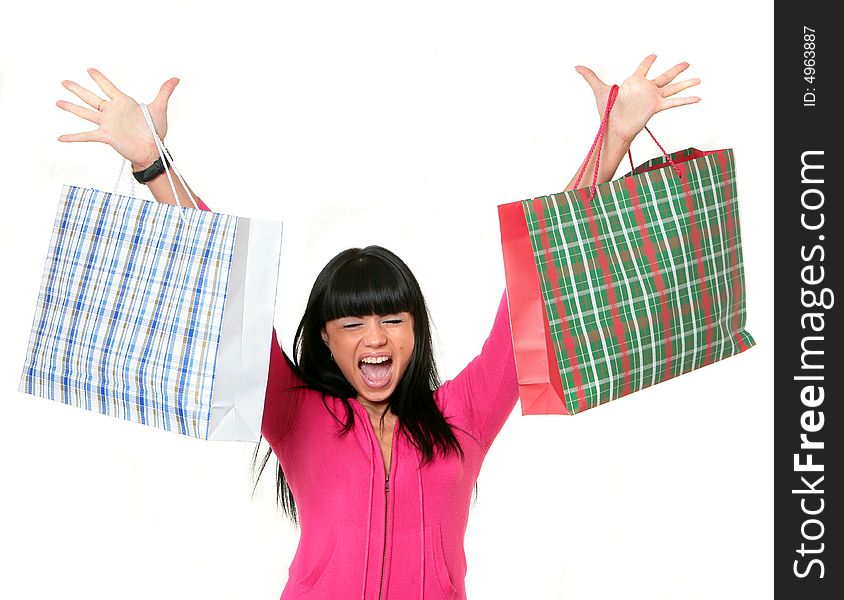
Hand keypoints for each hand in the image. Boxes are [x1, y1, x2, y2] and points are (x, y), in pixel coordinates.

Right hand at [57, 69, 179, 169]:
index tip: (89, 70)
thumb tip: (176, 78)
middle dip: (78, 89)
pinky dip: (73, 137)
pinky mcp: (106, 136)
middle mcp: (112, 112)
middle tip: (64, 81)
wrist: (152, 150)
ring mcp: (107, 124)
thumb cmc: (155, 131)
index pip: (108, 87)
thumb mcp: (160, 108)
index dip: (99, 78)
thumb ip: (165, 92)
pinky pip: (86, 136)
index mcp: (123, 103)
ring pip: (85, 113)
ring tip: (58, 102)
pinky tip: (60, 138)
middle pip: (91, 98)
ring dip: (71, 108)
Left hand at [575, 55, 699, 143]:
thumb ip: (590, 77)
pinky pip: (674, 102)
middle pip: (665, 76)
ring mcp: (653, 98)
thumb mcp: (599, 90)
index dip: (648, 61)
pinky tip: (698, 98)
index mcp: (634, 83)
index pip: (643, 68)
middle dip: (676, 70)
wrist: (613, 128)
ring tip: (699, 78)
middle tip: (687, 63)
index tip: (654, 56)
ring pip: (673, 88)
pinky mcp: (656, 107)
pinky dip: (686, 100)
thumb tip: (576, 66)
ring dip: (686, 83)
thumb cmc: (607, 111)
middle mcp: (646, 89)